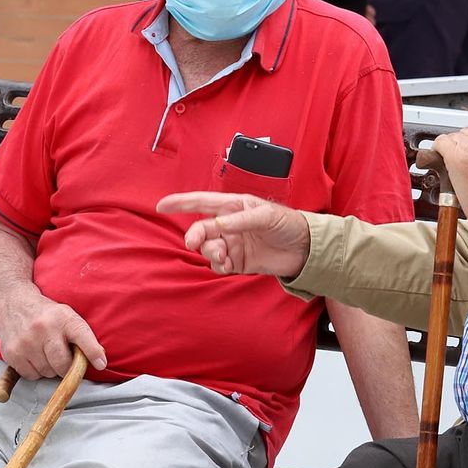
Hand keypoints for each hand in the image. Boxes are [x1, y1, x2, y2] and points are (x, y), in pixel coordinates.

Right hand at [0, 290, 107, 378]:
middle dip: (67, 368)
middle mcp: (44, 328)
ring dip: (50, 369)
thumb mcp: (67, 316)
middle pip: (63, 364)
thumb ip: (83, 337)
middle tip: (64, 360)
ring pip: (47, 372)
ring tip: (45, 352)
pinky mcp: (12, 353)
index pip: (82, 336)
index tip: (101, 364)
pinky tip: (33, 355)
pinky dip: (35, 371)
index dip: (92, 352)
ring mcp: (26, 342)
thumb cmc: (45, 314)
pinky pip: (31, 375)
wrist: (12, 303)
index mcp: (63, 317)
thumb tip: (100, 361)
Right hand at [157, 192, 311, 277]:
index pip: (202, 202)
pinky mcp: (238, 262)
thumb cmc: (289, 223)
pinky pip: (218, 264)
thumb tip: (219, 225)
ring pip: (208, 249)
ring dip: (210, 253)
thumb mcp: (266, 215)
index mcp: (233, 206)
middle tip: (195, 243)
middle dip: (195, 236)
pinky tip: (228, 265)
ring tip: (223, 256)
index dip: (180, 203)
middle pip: (201, 229)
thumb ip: (241, 220)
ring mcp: (232, 244)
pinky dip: (218, 266)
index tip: (161, 206)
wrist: (306, 249)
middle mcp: (229, 224)